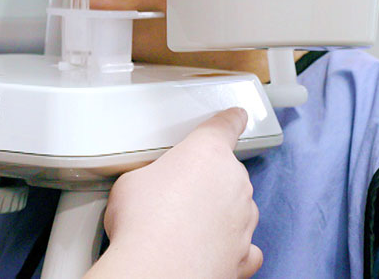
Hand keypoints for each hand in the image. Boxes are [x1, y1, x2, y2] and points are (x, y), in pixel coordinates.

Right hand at [86, 108, 262, 278]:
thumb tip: (149, 188)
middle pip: (226, 172)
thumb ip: (153, 174)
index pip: (225, 126)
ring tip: (181, 227)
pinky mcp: (245, 255)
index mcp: (207, 152)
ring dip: (216, 213)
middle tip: (172, 195)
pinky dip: (229, 246)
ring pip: (236, 208)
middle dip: (204, 181)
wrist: (158, 270)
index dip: (230, 119)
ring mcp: (244, 220)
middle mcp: (234, 182)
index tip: (238, 116)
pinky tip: (208, 250)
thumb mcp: (133, 180)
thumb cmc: (143, 222)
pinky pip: (243, 245)